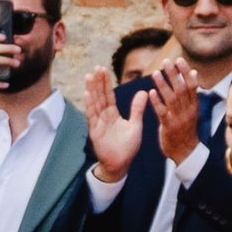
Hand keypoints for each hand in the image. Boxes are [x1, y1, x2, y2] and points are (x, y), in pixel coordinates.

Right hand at [82, 65, 149, 183]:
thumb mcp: (135, 124)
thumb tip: (143, 92)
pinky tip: (87, 94)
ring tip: (89, 76)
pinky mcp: (95, 132)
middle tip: (96, 67)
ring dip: (92, 90)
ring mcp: (98, 124)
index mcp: (113, 115)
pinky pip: (92, 116)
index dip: (106, 83)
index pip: (108, 96)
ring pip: (95, 103)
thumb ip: (137, 108)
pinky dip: (90, 105)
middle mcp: (103, 117)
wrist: (120, 164)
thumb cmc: (127, 147)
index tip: (103, 70)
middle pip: (100, 96)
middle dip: (98, 82)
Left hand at [151, 60, 203, 164]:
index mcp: (194, 105)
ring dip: (163, 85)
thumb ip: (190, 93)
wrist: (185, 152)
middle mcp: (188, 110)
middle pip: (181, 89)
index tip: (179, 59)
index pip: (191, 85)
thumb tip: (193, 73)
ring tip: (156, 73)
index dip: (185, 72)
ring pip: (172, 98)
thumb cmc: (186, 129)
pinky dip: (157, 102)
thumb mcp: (191, 110)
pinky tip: (150, 93)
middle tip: (166, 61)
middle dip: (174, 74)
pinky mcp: (169, 127)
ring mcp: (179, 118)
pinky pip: (163, 112)